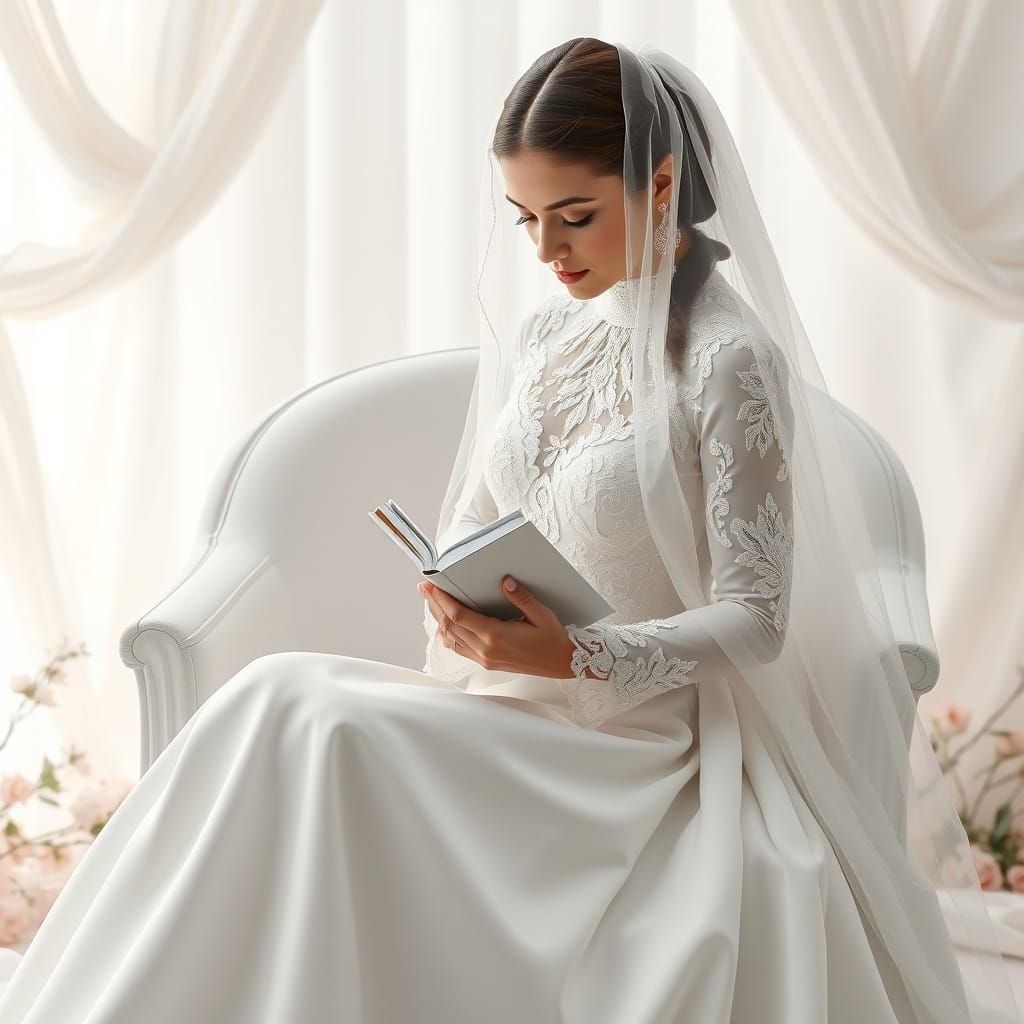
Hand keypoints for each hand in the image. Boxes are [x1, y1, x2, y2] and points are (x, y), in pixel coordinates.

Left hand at [418, 575, 578, 679]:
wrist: (561, 663)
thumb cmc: (553, 639)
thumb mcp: (541, 614)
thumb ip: (521, 597)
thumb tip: (505, 581)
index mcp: (496, 636)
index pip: (459, 615)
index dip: (441, 600)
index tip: (430, 585)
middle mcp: (486, 649)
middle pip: (449, 626)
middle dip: (434, 605)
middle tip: (423, 588)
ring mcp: (484, 658)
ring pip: (450, 638)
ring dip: (438, 620)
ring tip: (431, 602)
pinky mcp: (486, 663)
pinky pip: (459, 648)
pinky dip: (448, 634)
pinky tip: (446, 623)